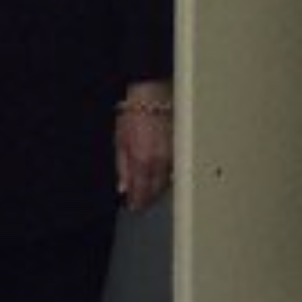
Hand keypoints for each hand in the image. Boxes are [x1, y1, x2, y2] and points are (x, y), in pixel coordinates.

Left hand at [115, 80, 172, 210]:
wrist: (153, 93)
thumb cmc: (133, 113)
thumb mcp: (120, 139)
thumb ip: (122, 166)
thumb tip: (123, 188)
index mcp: (142, 160)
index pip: (141, 190)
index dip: (137, 201)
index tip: (134, 207)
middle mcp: (160, 161)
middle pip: (156, 189)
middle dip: (148, 199)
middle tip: (142, 204)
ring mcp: (173, 155)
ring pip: (168, 182)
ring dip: (159, 190)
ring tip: (151, 194)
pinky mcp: (181, 149)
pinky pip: (176, 171)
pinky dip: (169, 178)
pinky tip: (162, 179)